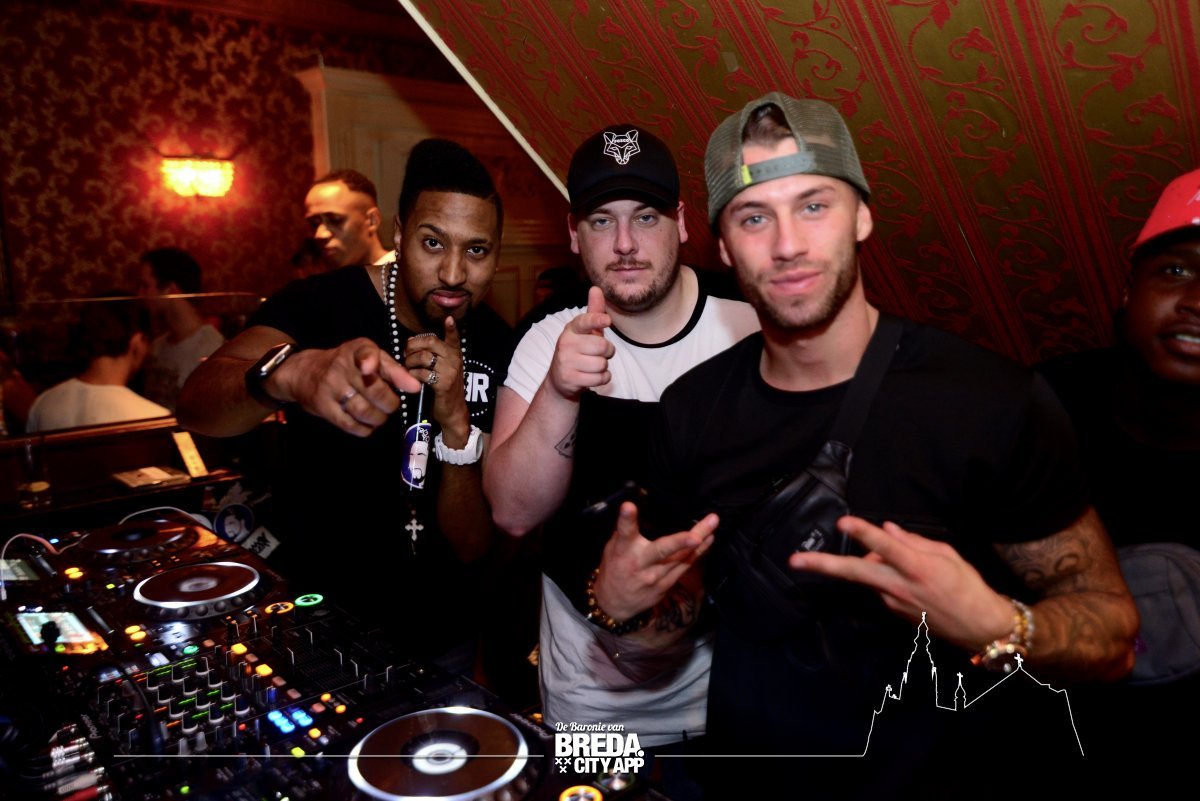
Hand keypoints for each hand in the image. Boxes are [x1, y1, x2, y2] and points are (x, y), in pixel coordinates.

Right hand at [271, 338, 419, 436]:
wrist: (303, 372)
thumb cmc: (346, 364)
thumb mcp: (368, 357)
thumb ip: (393, 370)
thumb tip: (415, 387)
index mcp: (356, 350)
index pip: (366, 353)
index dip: (370, 361)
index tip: (371, 369)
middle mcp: (342, 366)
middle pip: (374, 390)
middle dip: (391, 403)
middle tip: (392, 405)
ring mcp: (330, 387)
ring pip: (364, 410)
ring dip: (379, 419)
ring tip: (381, 416)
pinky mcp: (323, 406)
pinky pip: (349, 424)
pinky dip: (364, 429)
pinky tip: (368, 426)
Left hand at [403, 316, 470, 443]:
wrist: (452, 411)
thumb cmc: (443, 389)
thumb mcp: (444, 369)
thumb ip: (433, 356)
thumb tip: (412, 342)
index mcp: (455, 355)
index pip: (454, 338)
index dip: (451, 329)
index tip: (449, 319)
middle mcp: (454, 360)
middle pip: (430, 343)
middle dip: (413, 346)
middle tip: (406, 354)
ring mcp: (450, 372)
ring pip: (423, 357)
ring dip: (410, 362)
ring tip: (408, 368)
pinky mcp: (443, 384)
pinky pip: (422, 373)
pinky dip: (413, 375)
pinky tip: (412, 378)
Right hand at [548, 286, 614, 400]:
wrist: (560, 379)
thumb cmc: (578, 351)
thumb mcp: (585, 332)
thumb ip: (593, 312)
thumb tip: (596, 288)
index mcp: (572, 329)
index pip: (584, 322)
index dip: (597, 320)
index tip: (607, 320)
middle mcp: (566, 343)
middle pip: (602, 346)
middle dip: (608, 352)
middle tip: (600, 353)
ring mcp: (566, 361)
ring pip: (602, 364)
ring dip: (603, 366)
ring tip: (592, 365)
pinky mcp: (570, 378)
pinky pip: (600, 378)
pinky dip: (602, 378)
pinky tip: (592, 376)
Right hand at [592, 502, 718, 621]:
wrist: (615, 604)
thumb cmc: (614, 570)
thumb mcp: (612, 549)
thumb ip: (625, 532)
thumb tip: (637, 508)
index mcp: (623, 551)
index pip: (624, 532)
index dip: (626, 519)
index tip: (629, 506)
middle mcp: (641, 564)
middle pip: (662, 551)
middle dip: (680, 542)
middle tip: (696, 535)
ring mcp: (656, 577)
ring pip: (681, 558)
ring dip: (699, 542)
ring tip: (713, 526)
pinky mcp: (667, 585)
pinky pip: (685, 566)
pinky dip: (698, 552)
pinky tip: (709, 540)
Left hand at [788, 516, 1013, 649]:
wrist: (980, 628)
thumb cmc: (968, 586)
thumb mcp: (947, 556)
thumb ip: (913, 542)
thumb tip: (887, 529)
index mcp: (917, 568)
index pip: (885, 546)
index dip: (863, 533)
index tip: (843, 522)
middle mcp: (899, 586)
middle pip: (854, 572)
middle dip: (822, 565)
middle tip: (794, 560)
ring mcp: (893, 603)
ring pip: (869, 576)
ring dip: (873, 564)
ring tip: (913, 568)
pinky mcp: (893, 613)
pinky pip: (882, 587)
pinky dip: (886, 577)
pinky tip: (913, 582)